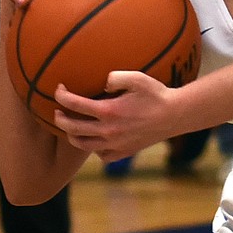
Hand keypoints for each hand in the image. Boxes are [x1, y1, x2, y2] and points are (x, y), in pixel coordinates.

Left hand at [53, 71, 180, 158]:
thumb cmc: (157, 94)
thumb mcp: (138, 78)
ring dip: (71, 136)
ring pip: (82, 145)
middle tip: (57, 111)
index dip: (61, 95)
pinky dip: (93, 149)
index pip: (75, 104)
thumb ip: (116, 77)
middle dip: (59, 119)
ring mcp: (114, 144)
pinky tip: (95, 139)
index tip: (58, 89)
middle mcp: (108, 130)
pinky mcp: (123, 152)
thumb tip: (102, 83)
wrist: (175, 115)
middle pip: (72, 128)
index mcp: (109, 111)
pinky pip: (101, 155)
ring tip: (70, 127)